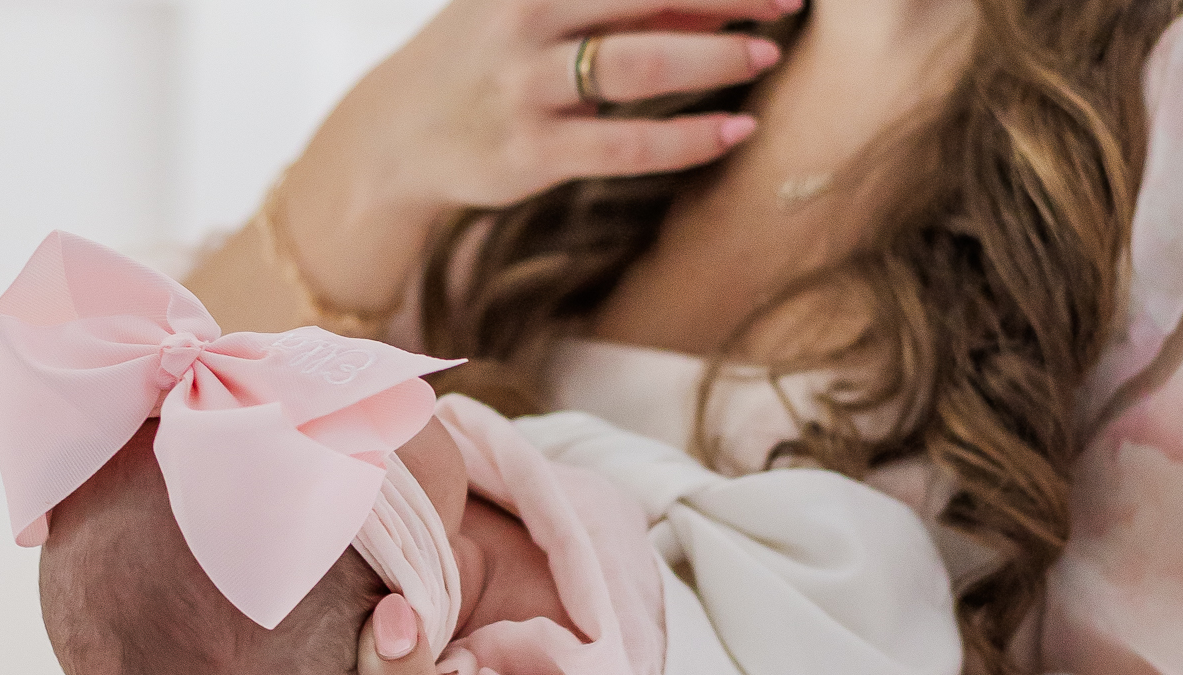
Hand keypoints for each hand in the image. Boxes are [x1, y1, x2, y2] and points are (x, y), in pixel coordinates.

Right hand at [304, 0, 792, 218]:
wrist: (396, 135)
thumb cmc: (484, 60)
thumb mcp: (533, 9)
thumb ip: (613, 2)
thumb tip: (710, 4)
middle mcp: (526, 16)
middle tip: (786, 0)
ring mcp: (526, 86)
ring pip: (638, 66)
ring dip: (713, 60)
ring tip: (765, 56)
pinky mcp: (530, 152)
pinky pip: (625, 147)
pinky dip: (687, 140)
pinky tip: (734, 131)